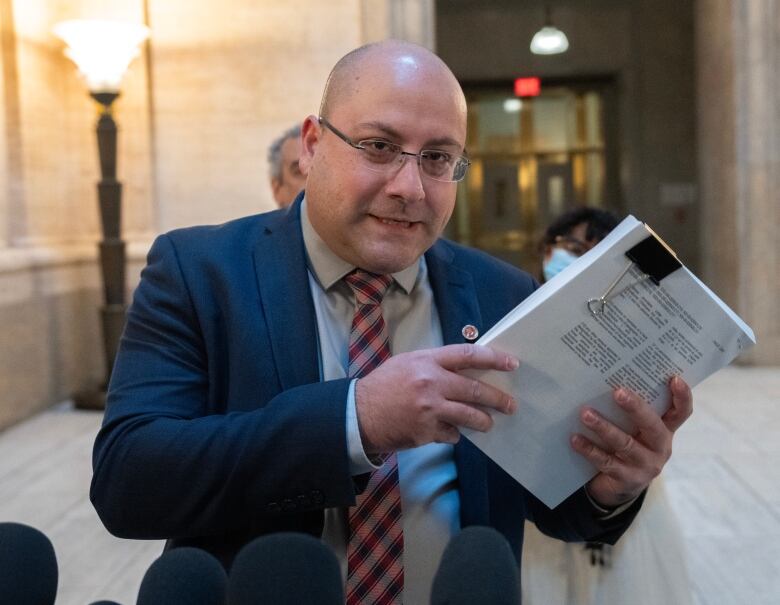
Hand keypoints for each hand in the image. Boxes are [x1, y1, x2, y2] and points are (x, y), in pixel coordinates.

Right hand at [355, 344, 518, 453]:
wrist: (358, 414)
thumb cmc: (383, 386)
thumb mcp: (407, 363)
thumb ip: (435, 365)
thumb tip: (465, 370)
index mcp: (426, 361)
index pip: (467, 355)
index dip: (493, 358)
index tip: (511, 363)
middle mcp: (431, 383)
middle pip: (475, 389)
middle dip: (497, 398)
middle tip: (510, 404)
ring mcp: (430, 409)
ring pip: (469, 415)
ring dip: (483, 421)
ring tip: (488, 423)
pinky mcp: (427, 432)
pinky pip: (452, 434)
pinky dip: (454, 434)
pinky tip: (449, 431)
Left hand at [572, 375, 692, 507]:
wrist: (619, 488)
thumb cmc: (625, 446)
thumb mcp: (634, 430)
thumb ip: (629, 412)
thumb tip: (602, 380)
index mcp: (665, 430)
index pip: (680, 412)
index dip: (682, 396)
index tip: (674, 378)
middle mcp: (660, 447)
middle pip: (653, 426)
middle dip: (636, 408)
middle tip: (618, 392)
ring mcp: (646, 466)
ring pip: (626, 444)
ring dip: (604, 428)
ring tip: (586, 414)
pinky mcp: (628, 479)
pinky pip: (607, 462)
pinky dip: (590, 449)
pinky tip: (575, 439)